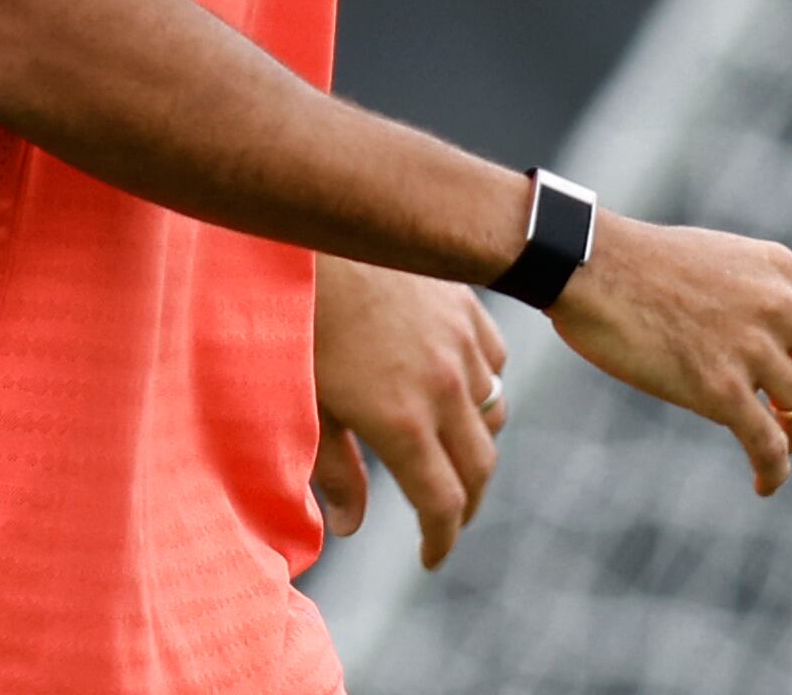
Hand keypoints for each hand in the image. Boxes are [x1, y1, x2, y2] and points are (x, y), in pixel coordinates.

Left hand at [311, 255, 507, 567]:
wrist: (314, 232)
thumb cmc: (297, 320)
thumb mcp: (307, 405)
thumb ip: (335, 471)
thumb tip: (349, 526)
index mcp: (403, 422)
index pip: (443, 503)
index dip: (440, 540)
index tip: (430, 558)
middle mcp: (444, 387)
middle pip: (478, 468)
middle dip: (465, 505)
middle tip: (445, 520)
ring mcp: (461, 342)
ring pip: (494, 412)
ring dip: (476, 444)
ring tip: (450, 456)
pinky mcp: (465, 305)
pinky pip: (494, 361)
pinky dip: (484, 384)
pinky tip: (458, 387)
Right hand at [545, 217, 791, 496]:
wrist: (587, 264)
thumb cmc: (637, 263)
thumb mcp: (718, 257)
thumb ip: (756, 289)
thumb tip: (773, 336)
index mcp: (778, 268)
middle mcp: (776, 304)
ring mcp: (750, 345)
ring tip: (773, 450)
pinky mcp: (718, 387)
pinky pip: (768, 443)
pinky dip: (774, 471)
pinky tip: (763, 484)